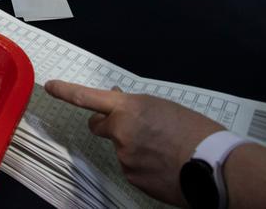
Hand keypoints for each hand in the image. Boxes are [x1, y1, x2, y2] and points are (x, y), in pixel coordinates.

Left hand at [44, 80, 225, 205]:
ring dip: (136, 148)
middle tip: (134, 128)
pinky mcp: (133, 178)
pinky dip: (145, 166)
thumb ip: (137, 107)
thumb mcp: (164, 108)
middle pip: (100, 126)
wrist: (214, 166)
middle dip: (109, 125)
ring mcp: (125, 157)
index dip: (66, 91)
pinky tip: (166, 165)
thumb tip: (120, 105)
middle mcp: (121, 132)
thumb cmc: (195, 131)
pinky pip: (133, 168)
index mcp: (129, 108)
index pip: (88, 97)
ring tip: (166, 150)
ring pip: (122, 149)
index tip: (50, 86)